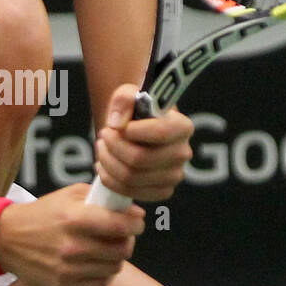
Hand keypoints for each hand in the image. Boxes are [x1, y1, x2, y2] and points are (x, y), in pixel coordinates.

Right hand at [0, 184, 144, 285]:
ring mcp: (67, 269)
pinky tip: (95, 263)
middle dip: (128, 242)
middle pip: (121, 250)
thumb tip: (134, 212)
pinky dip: (103, 273)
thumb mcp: (68, 195)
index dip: (136, 224)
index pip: (120, 225)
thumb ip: (102, 198)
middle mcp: (72, 246)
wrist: (6, 239)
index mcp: (74, 218)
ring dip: (116, 258)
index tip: (137, 223)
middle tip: (123, 236)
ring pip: (113, 269)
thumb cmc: (42, 214)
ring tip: (107, 249)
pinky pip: (99, 284)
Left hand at [93, 83, 193, 201]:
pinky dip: (110, 179)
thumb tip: (117, 124)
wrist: (136, 128)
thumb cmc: (135, 109)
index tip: (117, 125)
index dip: (133, 131)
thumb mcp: (129, 93)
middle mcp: (183, 153)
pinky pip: (130, 192)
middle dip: (114, 146)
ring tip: (101, 147)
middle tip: (104, 134)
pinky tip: (103, 164)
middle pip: (140, 158)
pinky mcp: (162, 191)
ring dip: (108, 162)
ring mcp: (174, 176)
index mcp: (183, 127)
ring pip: (131, 177)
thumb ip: (123, 100)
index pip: (161, 132)